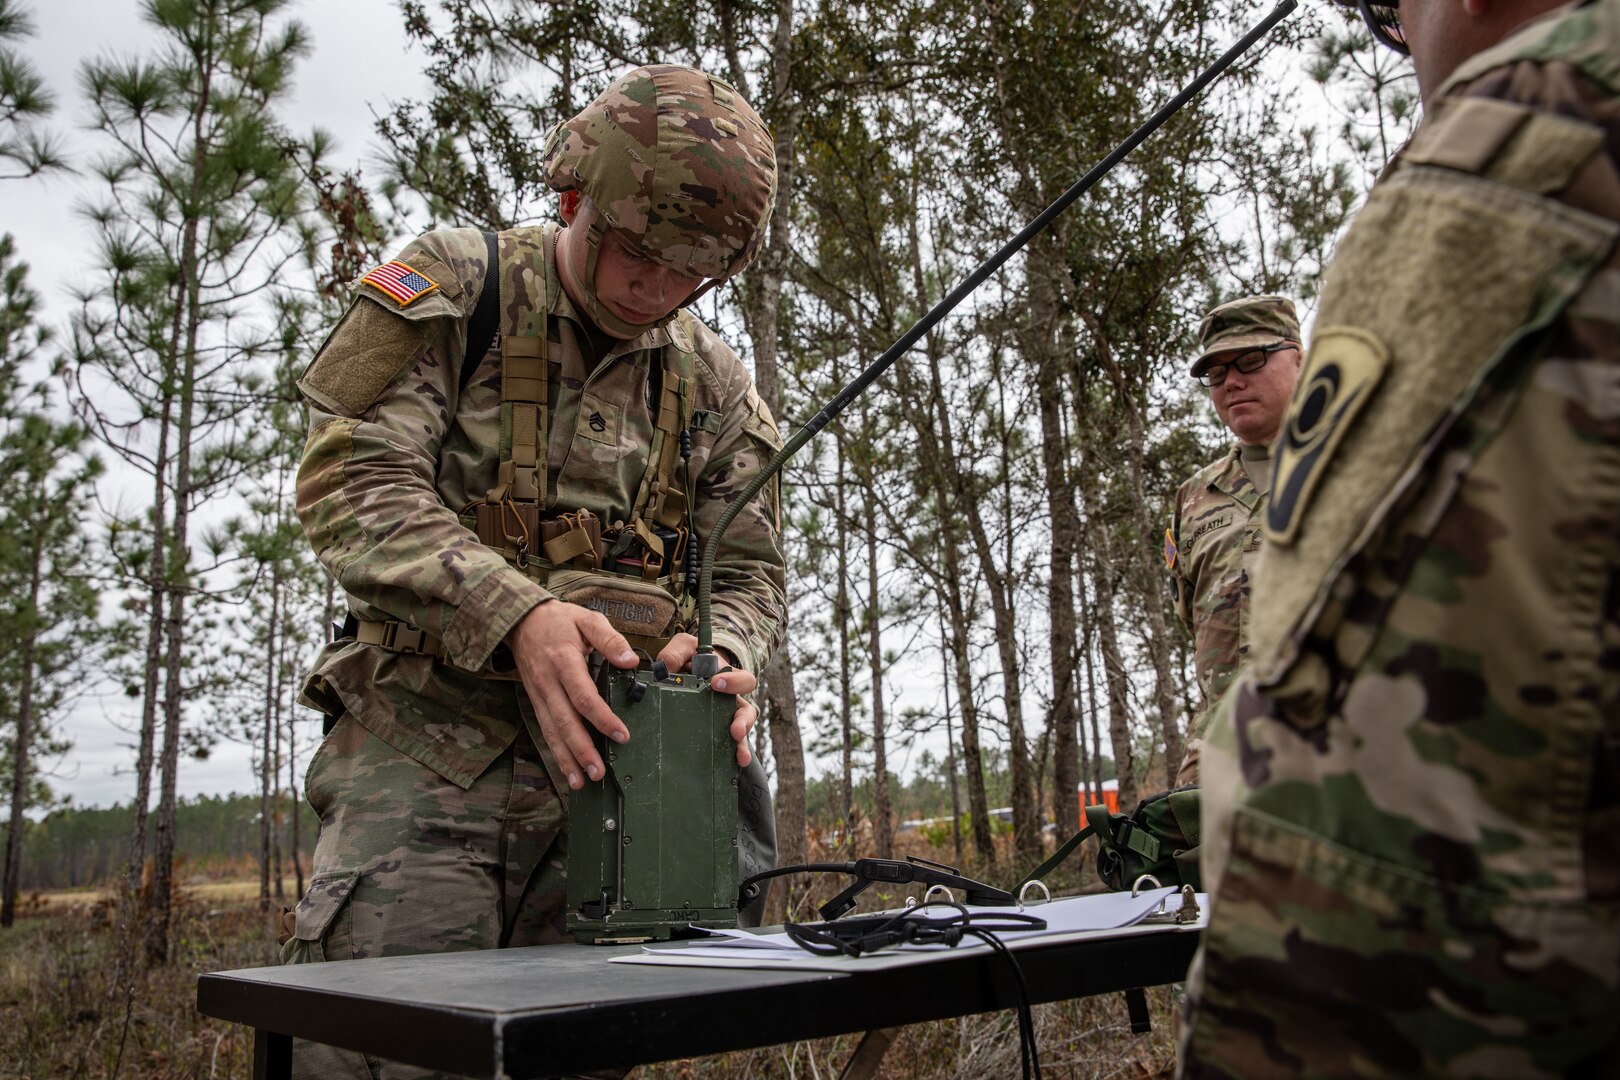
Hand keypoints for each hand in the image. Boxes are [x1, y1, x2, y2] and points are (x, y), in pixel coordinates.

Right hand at [507, 600, 638, 789]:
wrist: (521, 620)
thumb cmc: (560, 620)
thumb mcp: (587, 619)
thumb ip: (609, 639)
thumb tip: (630, 660)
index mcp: (564, 661)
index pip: (583, 695)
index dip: (602, 718)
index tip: (621, 735)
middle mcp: (548, 682)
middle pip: (565, 721)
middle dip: (582, 750)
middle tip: (598, 772)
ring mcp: (539, 694)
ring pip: (552, 731)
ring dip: (566, 758)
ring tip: (580, 782)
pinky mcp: (536, 701)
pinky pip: (545, 730)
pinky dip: (555, 752)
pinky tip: (566, 770)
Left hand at [659, 633, 757, 767]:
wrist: (687, 672)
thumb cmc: (690, 658)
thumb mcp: (684, 647)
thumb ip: (676, 652)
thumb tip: (664, 667)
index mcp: (728, 679)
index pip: (743, 680)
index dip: (734, 682)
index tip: (716, 683)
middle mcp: (731, 701)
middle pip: (747, 711)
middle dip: (743, 721)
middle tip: (734, 729)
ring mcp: (724, 719)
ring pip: (740, 733)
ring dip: (741, 744)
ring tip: (739, 755)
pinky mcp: (714, 733)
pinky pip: (726, 746)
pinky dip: (730, 756)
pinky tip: (733, 766)